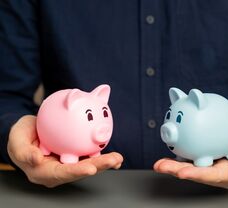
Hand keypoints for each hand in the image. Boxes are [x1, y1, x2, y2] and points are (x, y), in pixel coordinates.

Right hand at [7, 115, 122, 187]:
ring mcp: (68, 164)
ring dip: (104, 162)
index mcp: (44, 172)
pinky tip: (113, 154)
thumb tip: (36, 159)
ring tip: (117, 158)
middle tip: (114, 160)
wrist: (29, 132)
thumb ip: (23, 152)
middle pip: (80, 170)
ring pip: (88, 164)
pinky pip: (89, 156)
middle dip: (99, 167)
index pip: (62, 173)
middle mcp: (59, 171)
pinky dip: (101, 155)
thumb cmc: (21, 138)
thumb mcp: (16, 142)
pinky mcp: (74, 156)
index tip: (91, 167)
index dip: (77, 171)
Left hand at [154, 114, 227, 188]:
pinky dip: (177, 158)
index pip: (212, 175)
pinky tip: (166, 155)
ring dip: (173, 166)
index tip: (182, 172)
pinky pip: (189, 158)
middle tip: (161, 166)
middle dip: (177, 171)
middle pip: (196, 173)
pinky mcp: (204, 158)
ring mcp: (210, 165)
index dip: (196, 175)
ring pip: (190, 167)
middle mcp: (218, 172)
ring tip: (159, 164)